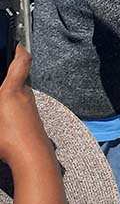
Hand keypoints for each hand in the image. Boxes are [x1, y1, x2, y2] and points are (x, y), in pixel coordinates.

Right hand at [0, 47, 49, 163]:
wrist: (33, 157)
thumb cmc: (10, 138)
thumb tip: (2, 96)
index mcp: (13, 90)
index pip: (21, 62)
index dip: (18, 51)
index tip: (15, 45)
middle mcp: (26, 96)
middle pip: (18, 80)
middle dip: (7, 79)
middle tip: (0, 81)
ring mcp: (31, 108)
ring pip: (20, 96)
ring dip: (9, 96)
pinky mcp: (33, 120)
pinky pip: (22, 109)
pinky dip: (12, 109)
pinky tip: (4, 120)